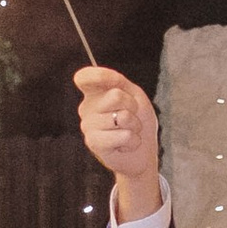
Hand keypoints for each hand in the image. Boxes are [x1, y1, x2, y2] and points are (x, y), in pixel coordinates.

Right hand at [76, 65, 162, 217]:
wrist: (142, 151)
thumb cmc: (138, 120)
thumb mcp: (135, 95)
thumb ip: (121, 83)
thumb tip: (112, 78)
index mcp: (95, 92)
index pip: (84, 77)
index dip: (100, 75)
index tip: (116, 80)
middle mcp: (86, 107)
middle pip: (116, 96)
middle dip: (133, 106)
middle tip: (131, 117)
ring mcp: (87, 125)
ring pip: (122, 117)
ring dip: (134, 126)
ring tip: (128, 132)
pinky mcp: (93, 142)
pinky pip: (124, 135)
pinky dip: (133, 141)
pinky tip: (125, 145)